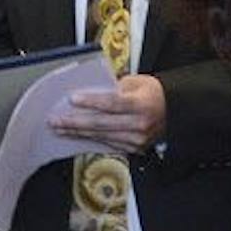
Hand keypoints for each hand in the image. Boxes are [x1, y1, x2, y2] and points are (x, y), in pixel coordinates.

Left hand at [52, 72, 166, 152]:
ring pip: (101, 137)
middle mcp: (140, 124)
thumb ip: (115, 87)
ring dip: (78, 133)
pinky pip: (107, 144)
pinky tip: (76, 136)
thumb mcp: (137, 82)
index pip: (112, 103)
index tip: (72, 99)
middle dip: (75, 122)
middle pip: (101, 124)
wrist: (174, 112)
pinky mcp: (133, 149)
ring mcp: (137, 140)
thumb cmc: (154, 94)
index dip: (91, 102)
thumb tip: (91, 91)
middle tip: (56, 120)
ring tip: (60, 129)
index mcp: (142, 104)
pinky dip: (89, 139)